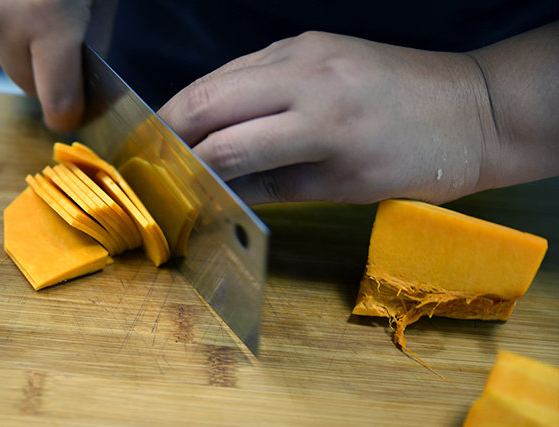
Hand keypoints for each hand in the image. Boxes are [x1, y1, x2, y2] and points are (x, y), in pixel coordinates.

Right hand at [0, 0, 116, 132]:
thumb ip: (94, 42)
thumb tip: (82, 83)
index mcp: (46, 21)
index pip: (56, 99)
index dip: (68, 111)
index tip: (72, 114)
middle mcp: (1, 21)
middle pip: (26, 85)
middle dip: (47, 76)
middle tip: (61, 47)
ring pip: (1, 62)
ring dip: (21, 51)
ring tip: (34, 12)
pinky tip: (10, 2)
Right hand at [159, 31, 491, 204]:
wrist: (470, 108)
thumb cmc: (416, 161)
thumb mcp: (342, 188)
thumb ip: (272, 186)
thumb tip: (219, 192)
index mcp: (322, 123)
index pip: (229, 146)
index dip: (190, 170)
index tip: (168, 189)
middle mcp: (306, 74)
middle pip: (208, 99)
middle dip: (169, 132)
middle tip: (150, 160)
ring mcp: (304, 48)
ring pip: (219, 76)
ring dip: (187, 108)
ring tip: (170, 139)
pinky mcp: (306, 39)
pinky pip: (244, 64)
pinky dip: (219, 91)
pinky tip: (211, 114)